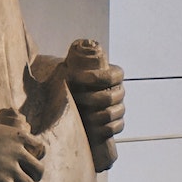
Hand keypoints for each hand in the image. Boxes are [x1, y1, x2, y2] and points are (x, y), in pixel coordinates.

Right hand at [0, 113, 44, 181]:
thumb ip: (5, 138)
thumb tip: (9, 145)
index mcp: (19, 136)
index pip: (41, 150)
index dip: (33, 159)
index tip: (24, 164)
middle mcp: (19, 152)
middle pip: (39, 171)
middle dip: (30, 176)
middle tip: (18, 180)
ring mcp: (11, 167)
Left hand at [66, 44, 124, 162]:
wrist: (68, 99)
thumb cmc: (69, 81)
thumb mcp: (70, 68)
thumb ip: (72, 60)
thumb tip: (63, 53)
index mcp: (113, 75)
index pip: (114, 75)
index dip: (97, 77)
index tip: (74, 77)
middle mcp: (118, 92)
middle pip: (112, 97)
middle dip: (91, 98)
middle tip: (73, 98)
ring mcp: (118, 109)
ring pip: (112, 114)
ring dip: (94, 115)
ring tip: (79, 113)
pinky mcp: (115, 125)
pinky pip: (114, 128)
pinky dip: (102, 128)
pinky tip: (89, 126)